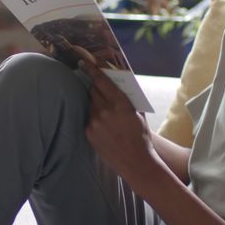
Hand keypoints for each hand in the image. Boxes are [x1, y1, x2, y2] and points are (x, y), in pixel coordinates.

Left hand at [82, 61, 159, 186]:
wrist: (136, 162)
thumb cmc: (140, 136)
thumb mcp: (138, 114)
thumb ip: (127, 98)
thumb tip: (116, 84)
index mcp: (120, 103)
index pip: (101, 81)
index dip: (91, 69)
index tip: (84, 62)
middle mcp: (105, 111)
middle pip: (93, 90)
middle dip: (95, 87)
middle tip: (99, 88)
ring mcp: (95, 122)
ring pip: (90, 104)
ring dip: (96, 104)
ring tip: (106, 114)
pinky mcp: (89, 132)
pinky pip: (88, 118)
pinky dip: (94, 118)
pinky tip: (104, 126)